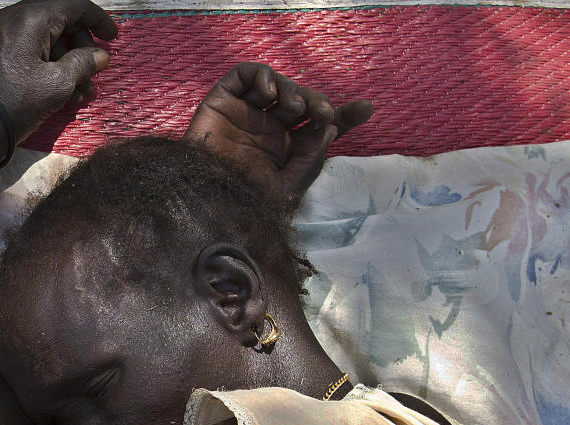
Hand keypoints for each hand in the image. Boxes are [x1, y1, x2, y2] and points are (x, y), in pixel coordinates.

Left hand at [0, 0, 117, 141]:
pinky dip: (48, 65)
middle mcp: (13, 19)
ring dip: (67, 62)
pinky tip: (60, 92)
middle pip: (59, 23)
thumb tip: (100, 55)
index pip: (74, 6)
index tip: (113, 38)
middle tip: (93, 76)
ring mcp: (1, 34)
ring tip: (80, 93)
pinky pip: (28, 50)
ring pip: (45, 39)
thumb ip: (83, 63)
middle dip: (81, 49)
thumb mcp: (58, 84)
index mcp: (30, 18)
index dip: (98, 20)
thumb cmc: (15, 103)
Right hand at [184, 62, 372, 204]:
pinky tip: (269, 94)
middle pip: (302, 101)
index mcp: (285, 151)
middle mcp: (267, 130)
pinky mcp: (222, 101)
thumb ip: (312, 159)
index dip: (344, 116)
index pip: (319, 127)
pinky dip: (262, 76)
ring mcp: (244, 114)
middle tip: (323, 115)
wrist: (204, 204)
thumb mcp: (287, 189)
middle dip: (318, 103)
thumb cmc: (243, 204)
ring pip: (277, 86)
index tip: (365, 109)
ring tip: (294, 108)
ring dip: (292, 90)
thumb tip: (331, 127)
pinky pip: (244, 75)